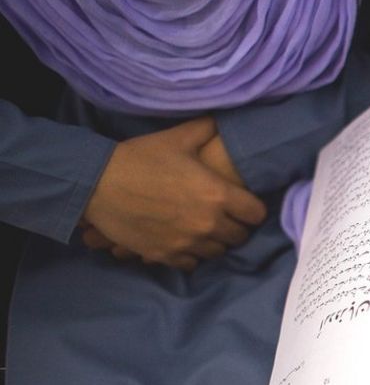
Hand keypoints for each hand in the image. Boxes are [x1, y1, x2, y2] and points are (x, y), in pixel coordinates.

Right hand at [81, 117, 265, 269]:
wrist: (97, 183)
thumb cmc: (140, 158)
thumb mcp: (178, 138)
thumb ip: (207, 130)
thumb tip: (225, 119)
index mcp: (217, 195)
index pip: (256, 214)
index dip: (253, 209)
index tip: (244, 205)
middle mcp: (207, 223)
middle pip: (240, 237)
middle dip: (236, 227)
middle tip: (225, 217)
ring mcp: (186, 243)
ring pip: (217, 253)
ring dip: (214, 242)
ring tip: (204, 229)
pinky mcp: (165, 255)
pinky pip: (191, 264)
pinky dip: (191, 254)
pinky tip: (184, 241)